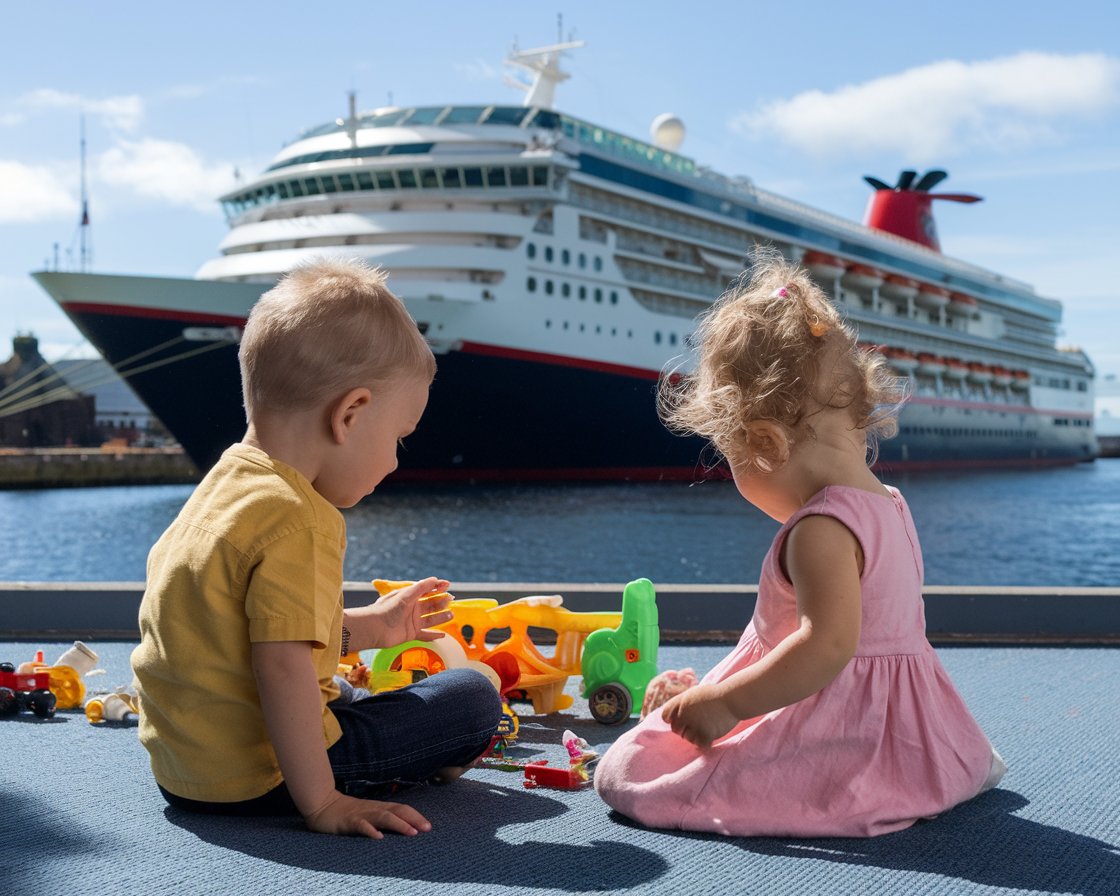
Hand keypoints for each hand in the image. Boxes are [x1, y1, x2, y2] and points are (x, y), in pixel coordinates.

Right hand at [305, 790, 431, 838]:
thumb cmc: (347, 812)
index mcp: (379, 808)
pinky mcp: (348, 821)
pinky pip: (361, 825)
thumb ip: (382, 818)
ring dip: (399, 824)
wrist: (321, 804)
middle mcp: (373, 809)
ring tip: (411, 832)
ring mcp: (361, 814)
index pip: (402, 809)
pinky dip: (370, 830)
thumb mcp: (367, 814)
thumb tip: (401, 826)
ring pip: (383, 817)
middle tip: (427, 828)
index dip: (415, 816)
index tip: (429, 826)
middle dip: (414, 819)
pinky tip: (378, 837)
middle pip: (397, 811)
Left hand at [357, 577, 453, 648]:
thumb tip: (435, 579)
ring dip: (440, 617)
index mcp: (409, 597)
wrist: (375, 628)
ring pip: (430, 618)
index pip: (426, 590)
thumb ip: (421, 587)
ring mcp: (412, 622)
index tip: (447, 585)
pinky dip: (433, 635)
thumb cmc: (387, 609)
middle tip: (450, 600)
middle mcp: (411, 609)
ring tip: (450, 615)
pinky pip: (425, 635)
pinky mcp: (411, 634)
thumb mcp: (405, 595)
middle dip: (441, 602)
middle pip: (430, 604)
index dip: (437, 587)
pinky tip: (442, 634)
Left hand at [660, 683, 740, 749]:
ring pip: (687, 738)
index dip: (671, 719)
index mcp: (681, 701)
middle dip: (684, 729)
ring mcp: (695, 724)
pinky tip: (710, 737)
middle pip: (675, 729)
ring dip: (695, 736)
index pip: (665, 715)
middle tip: (696, 727)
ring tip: (706, 730)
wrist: (733, 698)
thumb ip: (683, 703)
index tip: (681, 721)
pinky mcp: (706, 734)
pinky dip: (704, 742)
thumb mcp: (695, 693)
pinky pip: (699, 744)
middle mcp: (685, 713)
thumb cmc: (716, 695)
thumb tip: (672, 717)